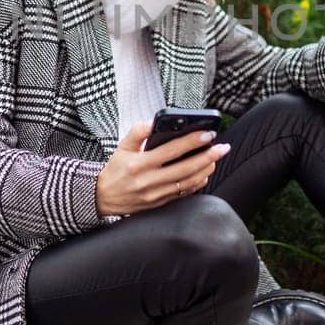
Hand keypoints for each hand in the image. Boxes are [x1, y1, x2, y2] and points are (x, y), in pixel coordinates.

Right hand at [95, 120, 230, 216]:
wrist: (102, 198)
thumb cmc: (115, 170)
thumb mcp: (121, 147)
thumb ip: (137, 132)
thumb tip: (154, 121)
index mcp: (140, 164)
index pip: (172, 150)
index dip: (192, 141)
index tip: (207, 133)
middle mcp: (149, 181)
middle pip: (186, 168)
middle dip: (208, 156)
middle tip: (222, 147)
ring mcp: (156, 194)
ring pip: (188, 182)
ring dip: (206, 170)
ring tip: (216, 158)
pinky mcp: (160, 203)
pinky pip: (184, 193)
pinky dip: (197, 183)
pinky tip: (205, 174)